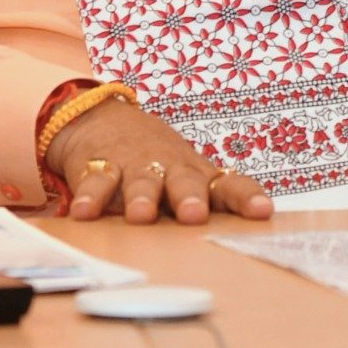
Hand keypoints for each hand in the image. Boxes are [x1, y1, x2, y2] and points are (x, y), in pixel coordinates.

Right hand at [45, 97, 273, 224]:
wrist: (100, 117)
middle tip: (193, 214)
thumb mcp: (187, 175)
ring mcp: (134, 165)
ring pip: (141, 181)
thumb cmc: (156, 159)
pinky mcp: (98, 166)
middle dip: (189, 197)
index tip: (262, 211)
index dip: (245, 197)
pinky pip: (94, 181)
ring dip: (142, 196)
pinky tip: (85, 212)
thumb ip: (211, 200)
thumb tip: (252, 229)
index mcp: (195, 174)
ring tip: (141, 215)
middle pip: (184, 181)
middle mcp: (168, 168)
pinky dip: (90, 196)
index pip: (228, 185)